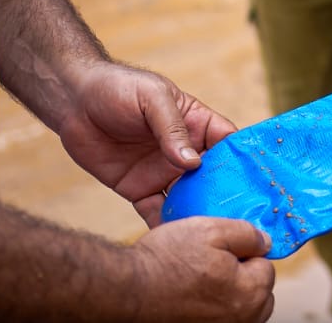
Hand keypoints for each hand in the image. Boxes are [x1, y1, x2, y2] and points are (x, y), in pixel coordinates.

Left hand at [58, 63, 237, 226]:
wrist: (73, 102)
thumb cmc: (118, 88)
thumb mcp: (151, 99)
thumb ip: (171, 129)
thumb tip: (192, 163)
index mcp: (196, 125)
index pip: (228, 144)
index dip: (243, 161)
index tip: (258, 183)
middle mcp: (185, 153)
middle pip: (214, 179)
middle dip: (226, 197)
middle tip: (240, 220)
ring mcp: (163, 173)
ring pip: (189, 200)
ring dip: (200, 216)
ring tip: (213, 237)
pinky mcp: (138, 190)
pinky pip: (156, 212)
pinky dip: (166, 227)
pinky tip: (176, 243)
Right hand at [129, 217, 274, 322]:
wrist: (127, 291)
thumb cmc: (166, 261)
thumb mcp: (210, 229)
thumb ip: (246, 234)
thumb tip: (265, 242)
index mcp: (251, 292)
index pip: (266, 266)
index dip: (245, 252)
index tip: (222, 250)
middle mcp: (242, 319)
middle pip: (258, 292)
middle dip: (243, 277)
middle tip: (211, 264)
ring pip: (240, 308)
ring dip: (228, 294)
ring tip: (199, 281)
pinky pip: (220, 318)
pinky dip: (212, 309)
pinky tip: (192, 297)